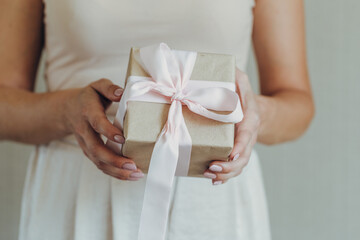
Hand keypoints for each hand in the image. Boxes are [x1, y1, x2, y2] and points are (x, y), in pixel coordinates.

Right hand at [64, 78, 143, 180]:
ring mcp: (85, 144)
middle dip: (114, 160)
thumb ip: (109, 88)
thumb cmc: (90, 97)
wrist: (68, 110)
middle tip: (132, 165)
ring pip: (98, 161)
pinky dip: (114, 173)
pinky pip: (100, 165)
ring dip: (116, 171)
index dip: (108, 131)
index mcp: (88, 112)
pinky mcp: (89, 152)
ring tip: (136, 174)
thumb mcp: (98, 86)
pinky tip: (129, 175)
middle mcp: (84, 130)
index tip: (122, 138)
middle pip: (96, 149)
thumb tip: (121, 93)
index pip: (97, 123)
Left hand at [203, 69, 260, 184]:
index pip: (247, 134)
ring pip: (239, 165)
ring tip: (209, 174)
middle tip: (211, 167)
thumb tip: (219, 67)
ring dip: (225, 174)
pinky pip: (234, 167)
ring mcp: (243, 147)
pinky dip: (225, 177)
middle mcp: (249, 136)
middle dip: (229, 165)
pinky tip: (214, 180)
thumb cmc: (243, 94)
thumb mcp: (240, 79)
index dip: (240, 145)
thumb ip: (233, 75)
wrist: (257, 110)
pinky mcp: (236, 153)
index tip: (231, 153)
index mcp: (250, 119)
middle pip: (243, 156)